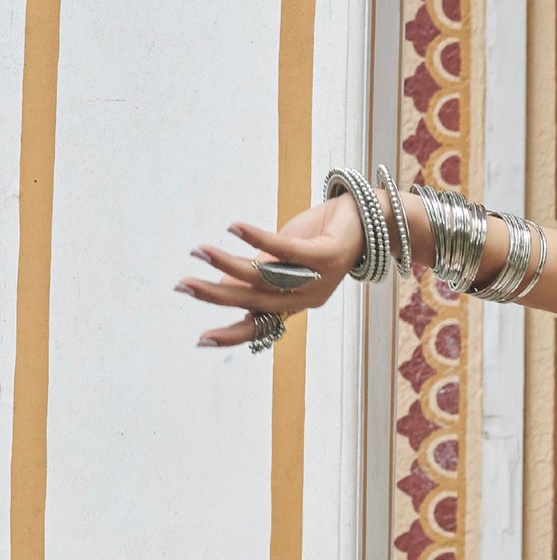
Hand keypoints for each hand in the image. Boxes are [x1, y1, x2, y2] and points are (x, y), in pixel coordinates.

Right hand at [175, 194, 364, 347]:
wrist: (369, 219)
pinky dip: (258, 239)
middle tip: (184, 286)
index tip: (202, 340)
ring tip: (199, 251)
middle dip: (218, 295)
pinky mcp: (327, 255)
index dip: (233, 334)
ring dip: (229, 263)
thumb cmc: (321, 238)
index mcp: (296, 303)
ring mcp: (319, 279)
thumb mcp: (285, 258)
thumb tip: (222, 283)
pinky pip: (287, 250)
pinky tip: (233, 228)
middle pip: (257, 302)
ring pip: (267, 277)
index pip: (262, 325)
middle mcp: (308, 297)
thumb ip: (259, 272)